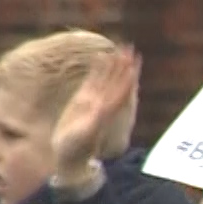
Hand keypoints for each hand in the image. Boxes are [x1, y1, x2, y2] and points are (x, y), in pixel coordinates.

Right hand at [51, 48, 139, 175]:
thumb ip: (94, 121)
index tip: (134, 63)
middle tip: (130, 48)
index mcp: (106, 111)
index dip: (128, 77)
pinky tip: (100, 55)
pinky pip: (92, 80)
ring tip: (120, 48)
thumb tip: (104, 106)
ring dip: (114, 63)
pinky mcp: (82, 100)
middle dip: (124, 65)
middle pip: (117, 80)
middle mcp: (103, 104)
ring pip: (106, 78)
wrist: (68, 156)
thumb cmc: (75, 149)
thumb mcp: (85, 134)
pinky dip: (97, 68)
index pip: (120, 90)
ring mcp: (94, 100)